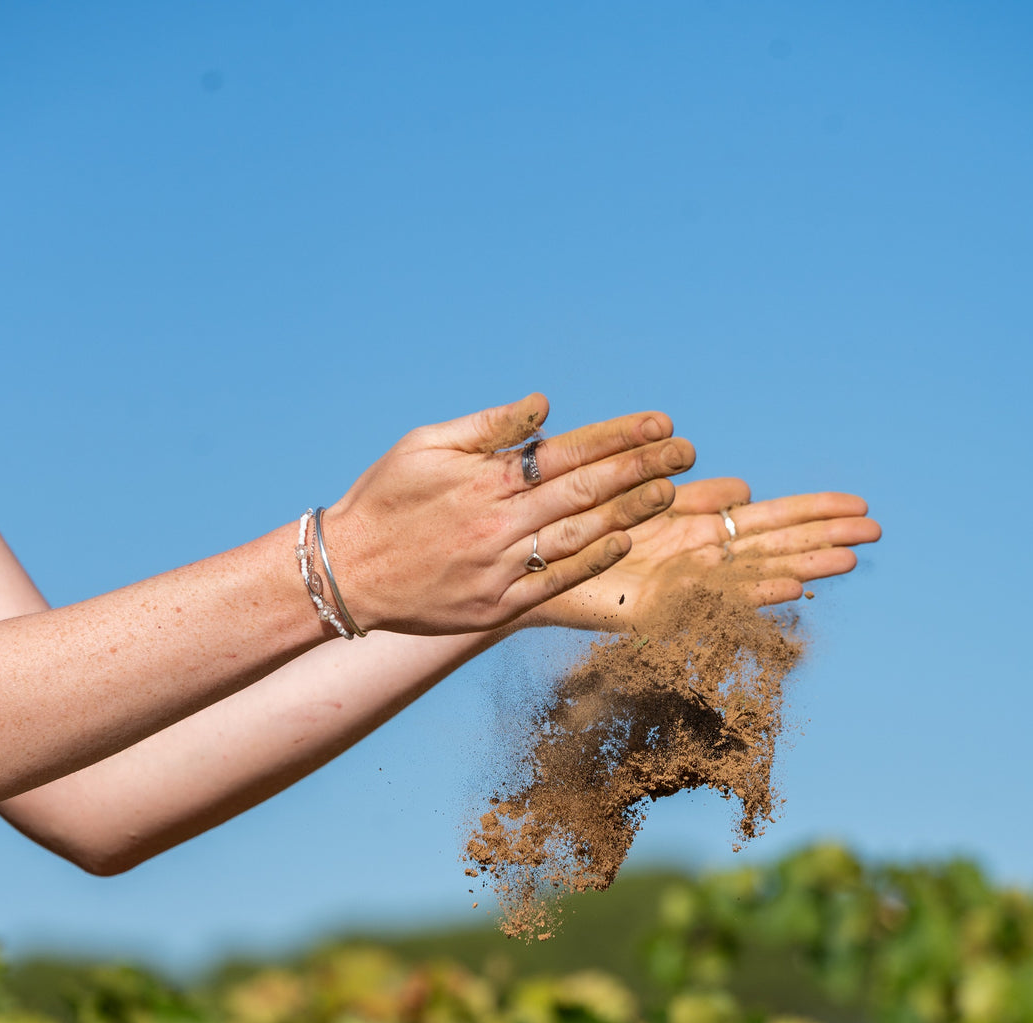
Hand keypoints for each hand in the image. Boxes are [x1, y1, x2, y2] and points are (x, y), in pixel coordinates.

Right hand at [321, 394, 694, 634]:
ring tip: (670, 492)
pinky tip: (624, 542)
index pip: (569, 451)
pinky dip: (592, 562)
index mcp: (484, 478)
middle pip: (587, 489)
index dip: (621, 436)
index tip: (662, 424)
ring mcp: (500, 568)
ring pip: (580, 535)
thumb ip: (489, 427)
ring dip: (630, 512)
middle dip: (643, 467)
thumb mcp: (425, 445)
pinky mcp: (496, 607)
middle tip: (686, 452)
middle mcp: (498, 522)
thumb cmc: (384, 501)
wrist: (346, 573)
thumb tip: (544, 405)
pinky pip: (556, 582)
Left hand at [524, 477, 880, 629]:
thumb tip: (742, 487)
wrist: (525, 567)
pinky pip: (711, 601)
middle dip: (826, 536)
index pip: (770, 518)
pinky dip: (752, 594)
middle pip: (775, 543)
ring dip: (803, 566)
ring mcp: (682, 584)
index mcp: (695, 530)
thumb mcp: (634, 498)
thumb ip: (687, 492)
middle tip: (878, 529)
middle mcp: (697, 559)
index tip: (860, 506)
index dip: (814, 513)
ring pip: (755, 572)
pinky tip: (791, 587)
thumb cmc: (575, 534)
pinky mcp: (657, 610)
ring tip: (850, 559)